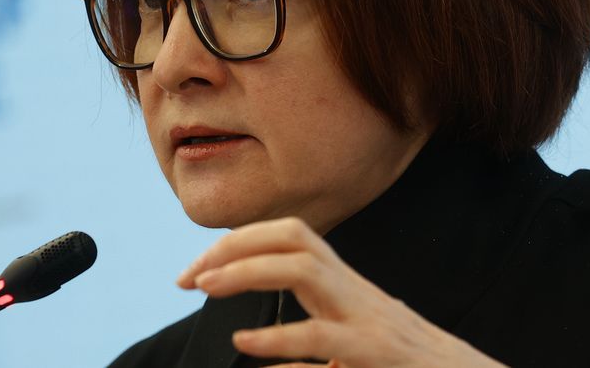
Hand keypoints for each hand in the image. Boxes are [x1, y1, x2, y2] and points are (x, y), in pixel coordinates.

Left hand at [177, 217, 507, 367]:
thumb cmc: (400, 364)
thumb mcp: (347, 344)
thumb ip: (308, 334)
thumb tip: (256, 342)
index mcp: (343, 285)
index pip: (288, 235)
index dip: (238, 242)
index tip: (195, 269)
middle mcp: (353, 289)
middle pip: (292, 235)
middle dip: (235, 246)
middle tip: (189, 276)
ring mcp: (366, 317)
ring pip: (305, 268)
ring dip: (248, 272)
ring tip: (207, 289)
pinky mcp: (375, 352)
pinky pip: (322, 337)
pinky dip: (279, 340)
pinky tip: (247, 345)